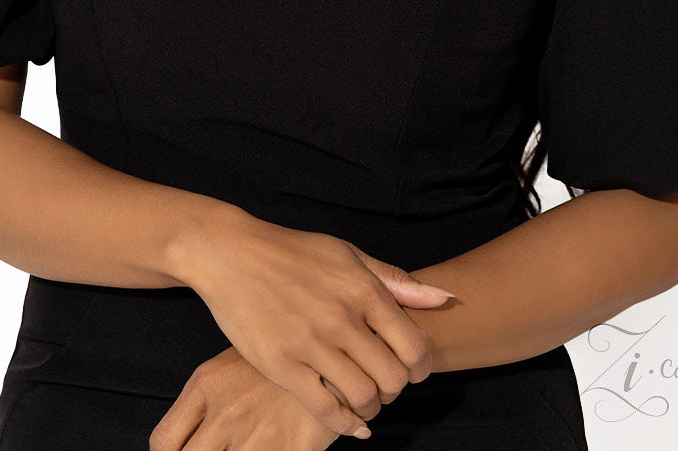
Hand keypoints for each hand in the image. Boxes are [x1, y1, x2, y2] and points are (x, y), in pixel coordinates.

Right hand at [172, 208, 453, 438]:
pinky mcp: (282, 365)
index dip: (421, 366)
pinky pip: (326, 411)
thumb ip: (395, 280)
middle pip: (394, 377)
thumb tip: (444, 298)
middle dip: (397, 388)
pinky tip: (352, 423)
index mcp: (362, 288)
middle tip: (387, 384)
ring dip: (373, 407)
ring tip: (367, 400)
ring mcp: (311, 343)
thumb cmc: (294, 252)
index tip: (413, 369)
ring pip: (364, 397)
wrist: (232, 255)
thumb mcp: (348, 255)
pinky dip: (347, 425)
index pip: (414, 346)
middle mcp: (341, 317)